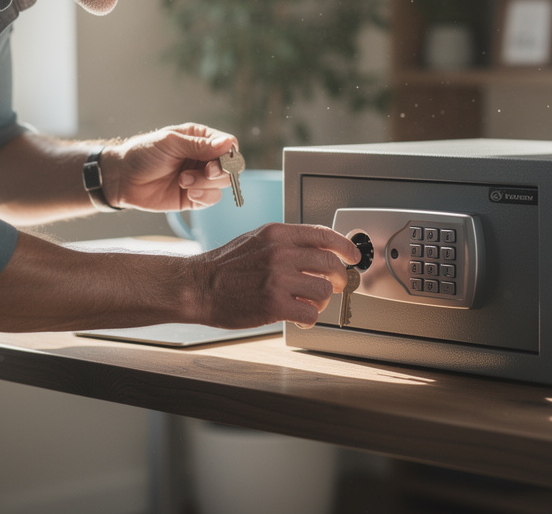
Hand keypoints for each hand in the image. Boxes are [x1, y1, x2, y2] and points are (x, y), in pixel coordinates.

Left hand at [101, 123, 237, 210]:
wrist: (122, 178)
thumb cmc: (143, 153)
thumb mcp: (170, 143)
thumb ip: (199, 145)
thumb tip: (228, 144)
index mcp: (201, 138)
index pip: (229, 145)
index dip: (229, 155)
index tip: (216, 161)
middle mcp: (204, 158)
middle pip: (231, 166)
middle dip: (220, 171)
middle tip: (205, 172)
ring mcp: (200, 178)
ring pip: (223, 184)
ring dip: (206, 183)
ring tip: (183, 180)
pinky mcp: (194, 197)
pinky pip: (212, 199)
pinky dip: (204, 196)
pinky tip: (187, 192)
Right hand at [189, 223, 360, 328]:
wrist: (197, 286)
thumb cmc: (225, 266)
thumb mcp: (256, 239)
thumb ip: (286, 242)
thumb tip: (317, 249)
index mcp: (278, 234)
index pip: (325, 235)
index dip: (346, 247)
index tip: (354, 256)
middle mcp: (280, 254)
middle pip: (331, 264)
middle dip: (339, 278)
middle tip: (334, 286)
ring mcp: (278, 279)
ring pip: (324, 290)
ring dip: (322, 301)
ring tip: (309, 303)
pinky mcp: (274, 305)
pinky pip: (310, 313)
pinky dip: (310, 318)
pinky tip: (299, 317)